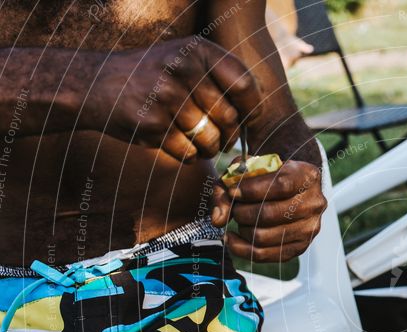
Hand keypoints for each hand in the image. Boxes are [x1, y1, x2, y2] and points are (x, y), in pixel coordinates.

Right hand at [85, 37, 261, 161]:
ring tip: (202, 143)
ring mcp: (167, 97)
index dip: (253, 108)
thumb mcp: (184, 58)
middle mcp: (183, 69)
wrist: (96, 84)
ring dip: (210, 149)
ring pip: (211, 140)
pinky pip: (189, 153)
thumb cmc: (152, 76)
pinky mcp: (152, 124)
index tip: (248, 119)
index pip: (245, 84)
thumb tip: (258, 111)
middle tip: (222, 138)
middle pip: (229, 117)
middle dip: (229, 134)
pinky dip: (189, 156)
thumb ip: (219, 75)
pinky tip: (179, 145)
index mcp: (197, 50)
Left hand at [211, 159, 326, 261]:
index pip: (280, 185)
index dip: (251, 190)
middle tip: (235, 208)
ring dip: (241, 229)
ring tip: (238, 219)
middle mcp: (314, 203)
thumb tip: (218, 220)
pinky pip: (264, 255)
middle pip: (269, 214)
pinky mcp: (300, 247)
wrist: (291, 188)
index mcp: (307, 176)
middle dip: (242, 212)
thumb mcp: (247, 170)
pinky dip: (241, 248)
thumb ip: (227, 188)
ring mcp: (309, 228)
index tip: (233, 191)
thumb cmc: (267, 175)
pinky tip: (231, 238)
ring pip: (263, 237)